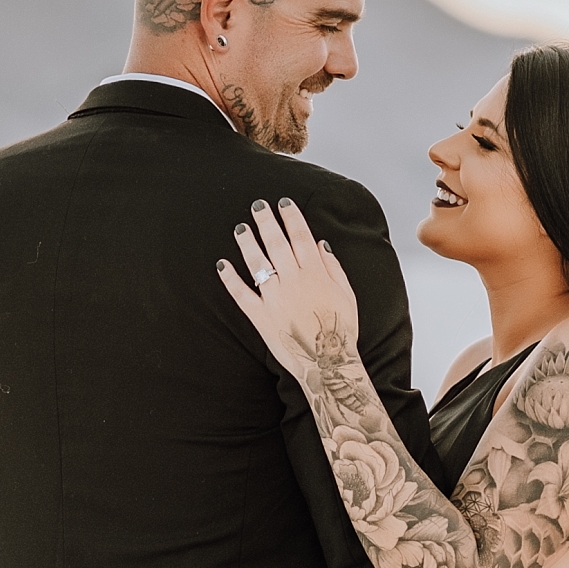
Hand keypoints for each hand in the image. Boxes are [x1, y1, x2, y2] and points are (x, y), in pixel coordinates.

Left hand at [218, 198, 360, 377]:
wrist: (328, 364)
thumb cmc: (340, 330)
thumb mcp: (346, 295)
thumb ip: (333, 268)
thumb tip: (320, 244)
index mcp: (316, 275)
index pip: (301, 237)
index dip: (292, 218)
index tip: (283, 203)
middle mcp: (294, 282)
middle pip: (277, 245)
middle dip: (267, 222)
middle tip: (257, 206)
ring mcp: (275, 299)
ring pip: (258, 264)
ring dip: (247, 243)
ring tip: (240, 228)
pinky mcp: (260, 317)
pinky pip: (242, 294)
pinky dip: (230, 279)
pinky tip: (222, 264)